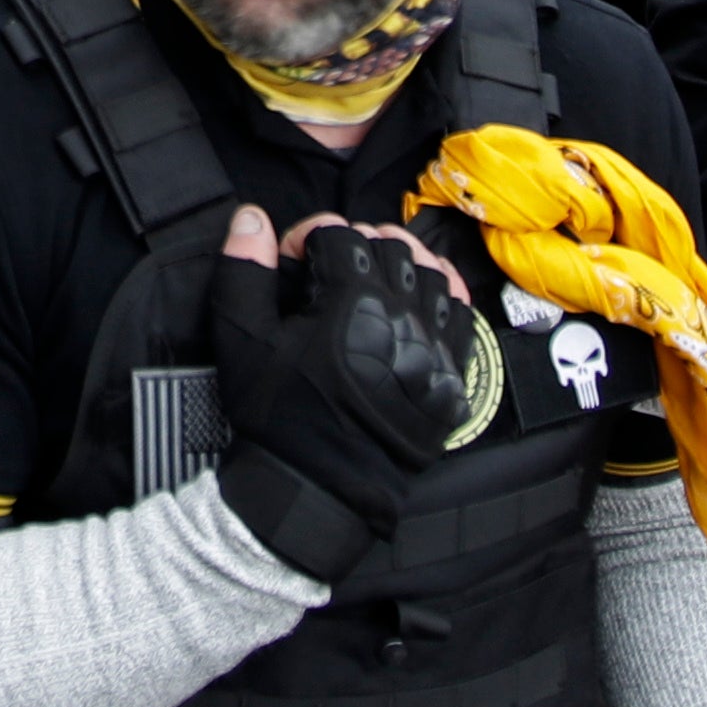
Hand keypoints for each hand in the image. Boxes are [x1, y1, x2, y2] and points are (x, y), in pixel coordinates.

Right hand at [204, 207, 481, 582]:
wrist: (320, 490)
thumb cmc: (280, 416)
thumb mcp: (243, 340)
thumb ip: (244, 270)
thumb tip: (252, 217)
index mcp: (351, 300)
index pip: (339, 232)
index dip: (309, 234)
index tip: (292, 257)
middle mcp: (402, 315)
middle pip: (390, 245)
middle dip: (356, 242)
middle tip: (330, 266)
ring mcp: (433, 346)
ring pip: (432, 273)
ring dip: (403, 263)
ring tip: (376, 277)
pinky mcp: (451, 376)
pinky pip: (463, 317)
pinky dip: (446, 295)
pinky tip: (425, 297)